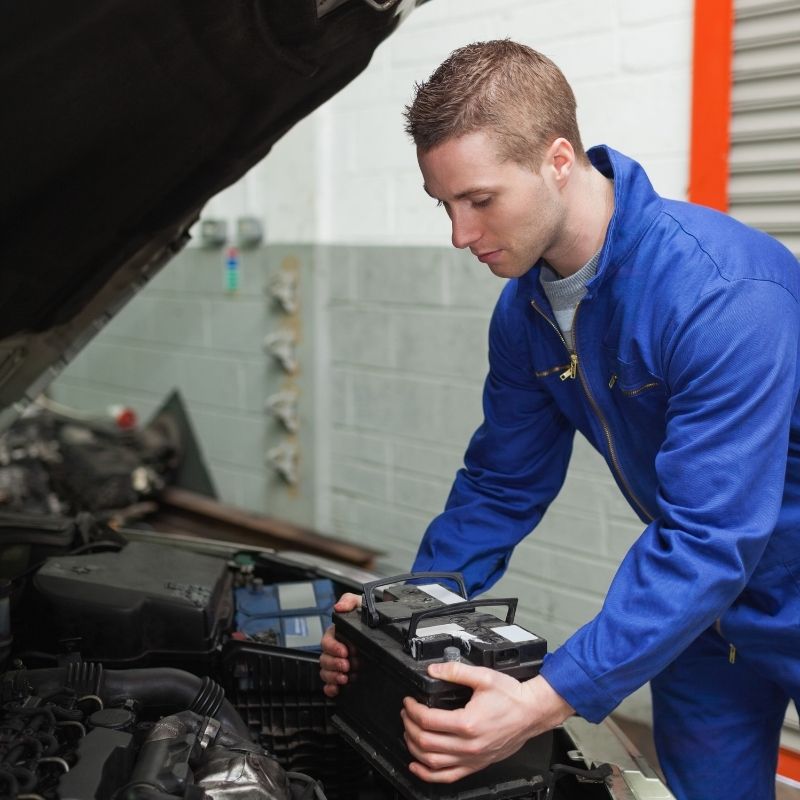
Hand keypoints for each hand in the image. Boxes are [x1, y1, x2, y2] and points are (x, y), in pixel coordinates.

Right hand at [319, 592, 360, 697]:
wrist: (382, 629)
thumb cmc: (367, 617)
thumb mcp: (359, 604)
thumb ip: (349, 601)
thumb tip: (338, 607)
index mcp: (336, 634)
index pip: (327, 642)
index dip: (333, 648)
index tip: (344, 651)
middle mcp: (335, 650)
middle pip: (325, 659)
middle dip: (334, 664)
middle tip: (347, 665)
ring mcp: (338, 664)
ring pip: (326, 672)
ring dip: (333, 676)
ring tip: (345, 678)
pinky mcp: (342, 676)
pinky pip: (330, 685)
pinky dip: (330, 688)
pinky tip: (337, 689)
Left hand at [401, 664, 573, 782]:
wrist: (531, 712)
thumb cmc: (511, 697)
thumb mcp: (483, 677)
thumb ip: (456, 671)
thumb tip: (434, 669)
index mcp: (468, 723)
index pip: (428, 720)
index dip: (413, 710)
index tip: (409, 702)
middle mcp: (468, 745)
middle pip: (426, 742)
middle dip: (410, 726)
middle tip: (407, 714)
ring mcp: (472, 758)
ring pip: (433, 762)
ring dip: (415, 748)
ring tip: (409, 733)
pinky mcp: (476, 765)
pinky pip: (448, 777)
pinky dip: (429, 775)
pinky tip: (418, 766)